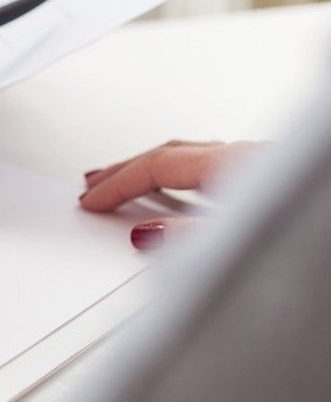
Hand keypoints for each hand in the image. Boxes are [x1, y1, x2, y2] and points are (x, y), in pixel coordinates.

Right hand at [78, 140, 257, 250]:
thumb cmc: (311, 241)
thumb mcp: (240, 247)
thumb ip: (187, 238)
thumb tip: (146, 233)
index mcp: (232, 165)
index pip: (156, 166)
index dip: (118, 185)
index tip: (92, 201)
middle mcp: (247, 156)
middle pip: (169, 154)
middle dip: (125, 171)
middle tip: (94, 185)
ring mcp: (262, 163)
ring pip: (190, 156)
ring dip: (152, 170)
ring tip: (126, 182)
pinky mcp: (275, 176)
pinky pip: (211, 163)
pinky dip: (181, 173)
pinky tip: (179, 188)